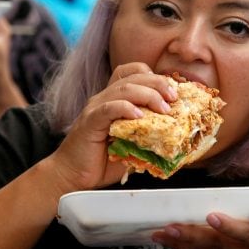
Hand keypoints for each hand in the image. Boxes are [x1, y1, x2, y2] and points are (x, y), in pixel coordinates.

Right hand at [45, 63, 176, 192]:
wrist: (72, 177)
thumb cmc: (102, 162)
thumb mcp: (132, 145)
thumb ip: (148, 135)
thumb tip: (176, 137)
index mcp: (114, 98)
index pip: (133, 72)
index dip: (155, 76)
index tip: (173, 92)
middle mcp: (104, 98)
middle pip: (133, 76)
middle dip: (158, 83)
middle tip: (174, 97)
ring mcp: (95, 108)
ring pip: (124, 89)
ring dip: (148, 95)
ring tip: (164, 108)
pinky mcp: (90, 121)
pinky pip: (109, 108)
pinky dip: (126, 108)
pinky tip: (139, 116)